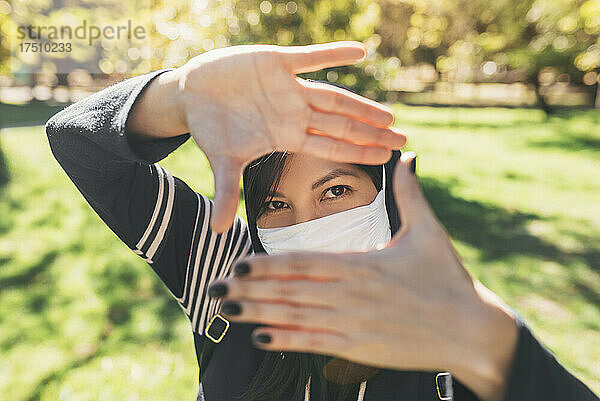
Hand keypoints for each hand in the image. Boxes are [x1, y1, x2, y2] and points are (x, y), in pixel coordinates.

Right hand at [175, 42, 404, 231]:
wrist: (195, 95)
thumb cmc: (212, 129)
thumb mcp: (222, 161)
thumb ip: (227, 192)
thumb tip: (219, 231)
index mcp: (288, 137)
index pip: (330, 147)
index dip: (358, 153)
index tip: (386, 159)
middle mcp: (295, 113)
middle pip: (342, 125)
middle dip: (371, 133)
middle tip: (402, 140)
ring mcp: (289, 88)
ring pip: (333, 97)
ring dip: (361, 106)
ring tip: (388, 115)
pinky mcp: (277, 62)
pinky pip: (310, 56)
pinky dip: (333, 53)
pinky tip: (360, 51)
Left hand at [208, 153, 517, 400]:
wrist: (470, 329)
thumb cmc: (448, 278)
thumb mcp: (429, 232)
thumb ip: (410, 194)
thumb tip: (408, 155)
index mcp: (361, 265)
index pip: (303, 263)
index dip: (267, 264)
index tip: (238, 262)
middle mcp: (349, 295)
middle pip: (288, 291)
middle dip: (248, 290)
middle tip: (214, 287)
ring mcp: (352, 324)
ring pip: (294, 319)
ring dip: (257, 315)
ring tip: (225, 311)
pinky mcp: (360, 347)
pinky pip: (315, 345)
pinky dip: (286, 342)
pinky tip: (261, 338)